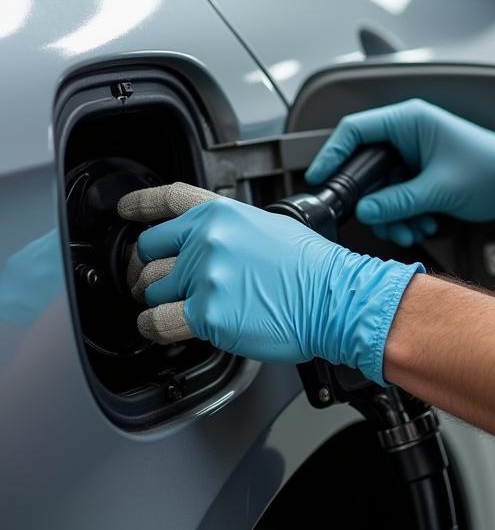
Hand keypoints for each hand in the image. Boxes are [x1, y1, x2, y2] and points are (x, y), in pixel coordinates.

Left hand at [117, 184, 421, 384]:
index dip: (139, 206)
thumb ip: (230, 230)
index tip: (125, 211)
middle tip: (164, 284)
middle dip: (149, 270)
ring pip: (150, 290)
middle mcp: (209, 238)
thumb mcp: (270, 227)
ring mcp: (205, 274)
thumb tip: (206, 244)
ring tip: (182, 308)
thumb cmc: (313, 269)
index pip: (167, 200)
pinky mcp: (206, 313)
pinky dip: (155, 328)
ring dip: (159, 302)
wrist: (336, 298)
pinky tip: (168, 328)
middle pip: (148, 251)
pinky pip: (156, 322)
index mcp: (224, 213)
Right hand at [305, 100, 494, 246]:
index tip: (321, 177)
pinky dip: (406, 214)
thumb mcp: (440, 189)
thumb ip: (399, 200)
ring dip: (393, 214)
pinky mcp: (420, 175)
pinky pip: (398, 197)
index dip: (332, 153)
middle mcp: (408, 135)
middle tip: (382, 222)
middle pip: (366, 167)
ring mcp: (414, 156)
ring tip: (413, 227)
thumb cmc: (491, 170)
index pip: (355, 130)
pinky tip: (426, 222)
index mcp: (409, 121)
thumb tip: (367, 210)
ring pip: (382, 188)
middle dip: (374, 201)